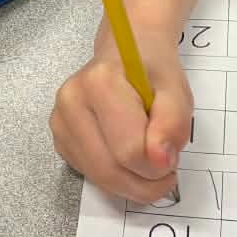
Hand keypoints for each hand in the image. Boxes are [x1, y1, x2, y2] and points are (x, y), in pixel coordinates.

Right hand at [51, 26, 190, 201]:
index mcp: (99, 83)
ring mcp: (60, 122)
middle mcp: (71, 102)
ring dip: (131, 182)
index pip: (129, 149)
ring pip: (98, 177)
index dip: (158, 165)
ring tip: (149, 160)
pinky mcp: (59, 139)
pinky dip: (116, 177)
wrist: (125, 54)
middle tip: (166, 172)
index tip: (173, 155)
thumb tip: (160, 161)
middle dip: (144, 182)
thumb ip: (173, 124)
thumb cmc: (151, 72)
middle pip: (109, 169)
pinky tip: (126, 155)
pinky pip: (91, 175)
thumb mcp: (177, 91)